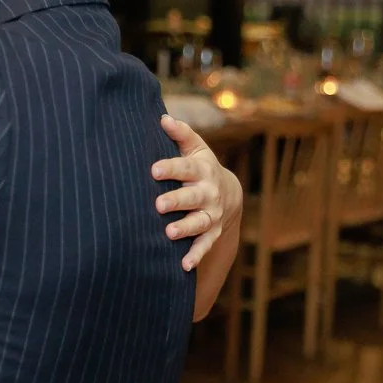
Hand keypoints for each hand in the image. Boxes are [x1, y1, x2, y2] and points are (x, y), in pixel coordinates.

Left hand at [152, 114, 241, 271]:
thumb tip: (162, 118)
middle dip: (177, 201)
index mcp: (202, 170)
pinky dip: (196, 255)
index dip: (171, 168)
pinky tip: (184, 265)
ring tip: (169, 233)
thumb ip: (180, 134)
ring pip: (199, 222)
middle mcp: (209, 193)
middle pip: (192, 197)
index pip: (186, 168)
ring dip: (185, 228)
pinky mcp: (212, 232)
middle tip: (159, 204)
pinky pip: (205, 245)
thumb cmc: (201, 166)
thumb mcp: (196, 147)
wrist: (228, 192)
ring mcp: (212, 214)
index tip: (154, 170)